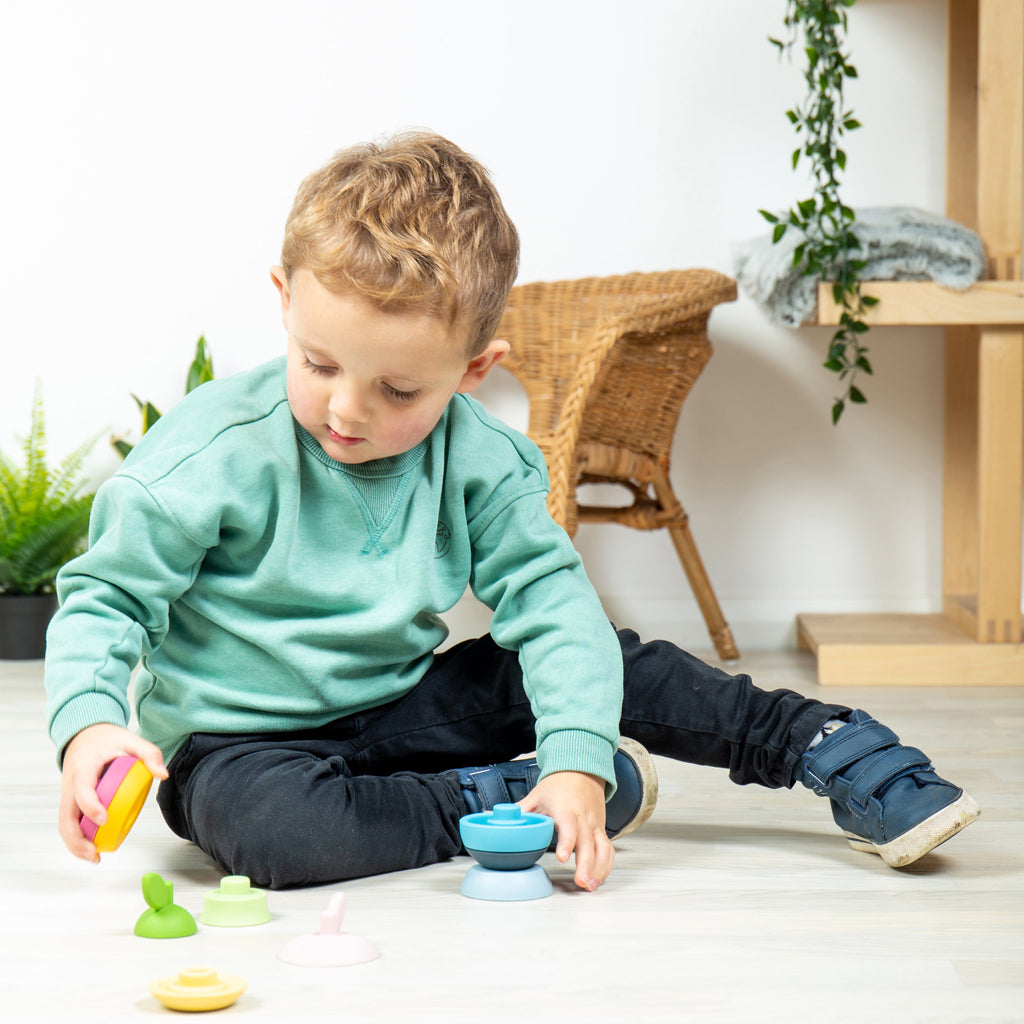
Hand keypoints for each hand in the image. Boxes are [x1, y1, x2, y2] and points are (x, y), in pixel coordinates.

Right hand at [58, 723, 167, 862]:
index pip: (82, 789)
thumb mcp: (131, 739)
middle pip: (66, 815)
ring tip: (94, 857)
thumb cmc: (108, 739)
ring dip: (74, 844)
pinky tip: (92, 848)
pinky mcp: (69, 800)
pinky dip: (76, 838)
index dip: (90, 806)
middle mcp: (70, 782)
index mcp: (84, 766)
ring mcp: (67, 793)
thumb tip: (163, 775)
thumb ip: (149, 754)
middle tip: (96, 851)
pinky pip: (68, 822)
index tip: (104, 819)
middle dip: (78, 837)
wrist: (85, 734)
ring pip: (63, 823)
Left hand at [519, 771, 613, 891]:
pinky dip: (605, 866)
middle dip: (586, 864)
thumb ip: (521, 810)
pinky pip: (608, 850)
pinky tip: (596, 879)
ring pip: (602, 848)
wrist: (582, 771)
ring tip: (589, 886)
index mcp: (565, 809)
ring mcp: (594, 825)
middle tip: (580, 882)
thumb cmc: (559, 785)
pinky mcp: (600, 831)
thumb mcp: (537, 795)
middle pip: (588, 843)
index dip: (567, 842)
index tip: (562, 857)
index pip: (568, 826)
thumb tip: (499, 819)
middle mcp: (583, 818)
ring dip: (599, 869)